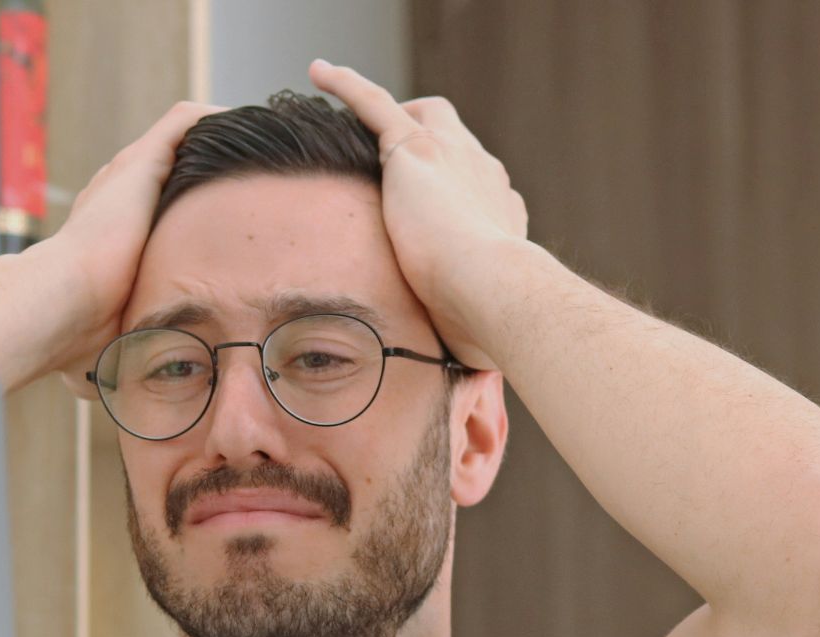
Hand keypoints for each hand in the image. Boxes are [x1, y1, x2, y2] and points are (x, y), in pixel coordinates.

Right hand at [21, 100, 229, 397]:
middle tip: (253, 184)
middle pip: (167, 171)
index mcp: (104, 236)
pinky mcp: (138, 163)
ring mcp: (124, 177)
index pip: (147, 213)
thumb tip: (112, 395)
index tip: (219, 228)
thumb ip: (115, 361)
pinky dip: (214, 119)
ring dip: (217, 142)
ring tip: (259, 148)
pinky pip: (184, 123)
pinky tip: (247, 125)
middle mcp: (113, 198)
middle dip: (209, 176)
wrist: (55, 309)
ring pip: (179, 141)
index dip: (185, 216)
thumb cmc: (75, 341)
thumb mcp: (104, 352)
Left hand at [307, 59, 532, 371]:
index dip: (453, 195)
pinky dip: (347, 85)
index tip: (433, 211)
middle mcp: (484, 176)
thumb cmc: (494, 328)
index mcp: (501, 217)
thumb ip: (465, 340)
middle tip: (395, 162)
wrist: (499, 295)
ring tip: (354, 112)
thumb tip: (463, 379)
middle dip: (428, 146)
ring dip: (390, 111)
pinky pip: (375, 103)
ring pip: (419, 115)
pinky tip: (318, 74)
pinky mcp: (415, 149)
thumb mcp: (478, 332)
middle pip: (454, 144)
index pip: (476, 191)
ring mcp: (453, 157)